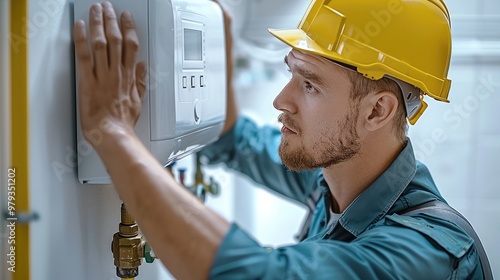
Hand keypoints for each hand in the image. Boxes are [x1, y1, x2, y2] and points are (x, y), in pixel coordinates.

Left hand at [73, 2, 146, 147]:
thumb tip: (144, 67)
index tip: (126, 17)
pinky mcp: (87, 82)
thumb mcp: (138, 101)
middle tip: (108, 7)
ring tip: (96, 10)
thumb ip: (140, 81)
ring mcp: (102, 76)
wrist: (112, 134)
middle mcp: (117, 73)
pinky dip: (81, 39)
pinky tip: (79, 27)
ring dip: (98, 24)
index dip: (129, 29)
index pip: (132, 46)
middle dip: (112, 20)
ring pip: (101, 43)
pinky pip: (84, 56)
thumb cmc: (123, 122)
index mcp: (129, 77)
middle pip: (116, 40)